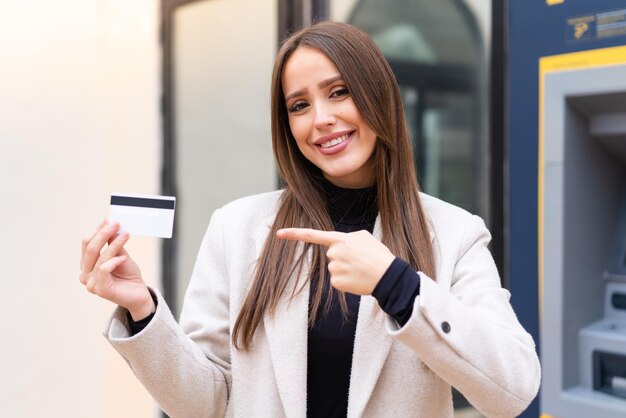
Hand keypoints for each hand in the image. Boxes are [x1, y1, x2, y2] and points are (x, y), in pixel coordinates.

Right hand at [79, 220, 154, 320]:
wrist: (139, 294)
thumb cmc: (129, 275)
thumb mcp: (121, 255)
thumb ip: (114, 244)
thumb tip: (111, 226)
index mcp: (87, 264)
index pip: (87, 243)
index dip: (98, 230)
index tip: (109, 219)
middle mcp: (85, 273)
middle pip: (90, 248)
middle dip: (103, 233)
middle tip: (116, 223)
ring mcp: (90, 282)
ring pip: (99, 257)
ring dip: (114, 244)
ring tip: (126, 235)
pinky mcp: (100, 289)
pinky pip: (104, 268)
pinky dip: (115, 260)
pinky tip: (124, 258)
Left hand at [276, 228, 394, 294]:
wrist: (388, 276)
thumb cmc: (378, 255)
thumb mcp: (364, 237)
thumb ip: (347, 238)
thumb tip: (339, 247)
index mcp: (340, 239)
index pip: (313, 235)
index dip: (294, 234)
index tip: (279, 233)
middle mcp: (334, 253)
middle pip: (331, 256)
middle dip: (343, 258)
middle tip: (360, 261)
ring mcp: (334, 268)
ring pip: (334, 269)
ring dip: (346, 270)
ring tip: (361, 269)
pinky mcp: (336, 283)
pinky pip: (337, 281)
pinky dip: (346, 282)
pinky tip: (358, 279)